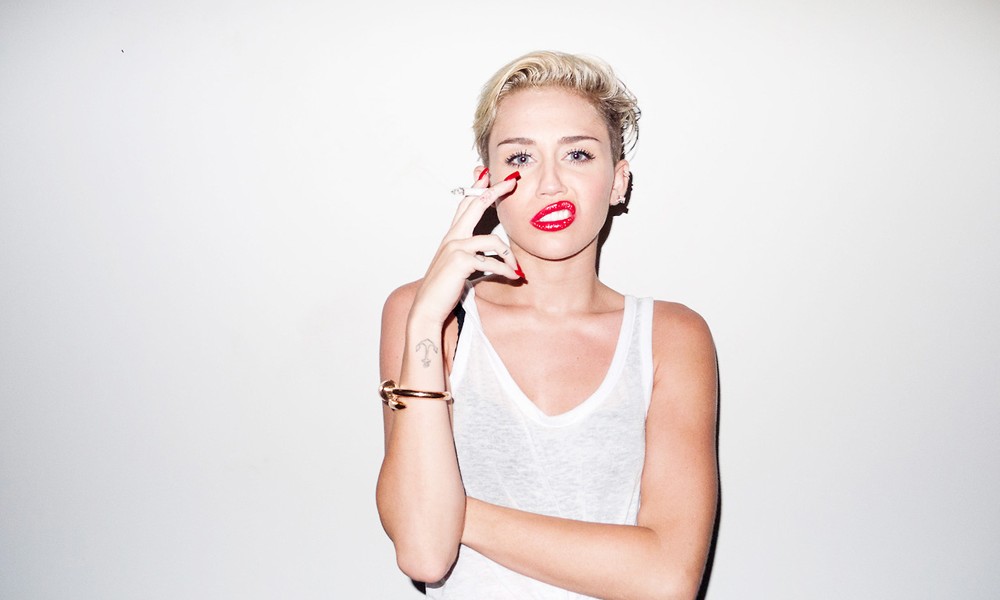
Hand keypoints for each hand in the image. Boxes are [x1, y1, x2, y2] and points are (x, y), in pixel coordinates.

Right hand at [408, 171, 521, 326]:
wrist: (428, 307)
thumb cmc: (443, 289)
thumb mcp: (458, 266)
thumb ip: (471, 254)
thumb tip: (490, 253)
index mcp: (451, 236)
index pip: (465, 205)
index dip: (477, 188)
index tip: (487, 174)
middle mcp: (452, 237)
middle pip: (475, 205)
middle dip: (495, 191)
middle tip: (511, 182)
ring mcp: (455, 247)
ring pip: (493, 240)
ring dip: (509, 256)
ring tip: (515, 269)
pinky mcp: (461, 261)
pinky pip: (492, 262)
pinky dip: (505, 270)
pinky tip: (512, 277)